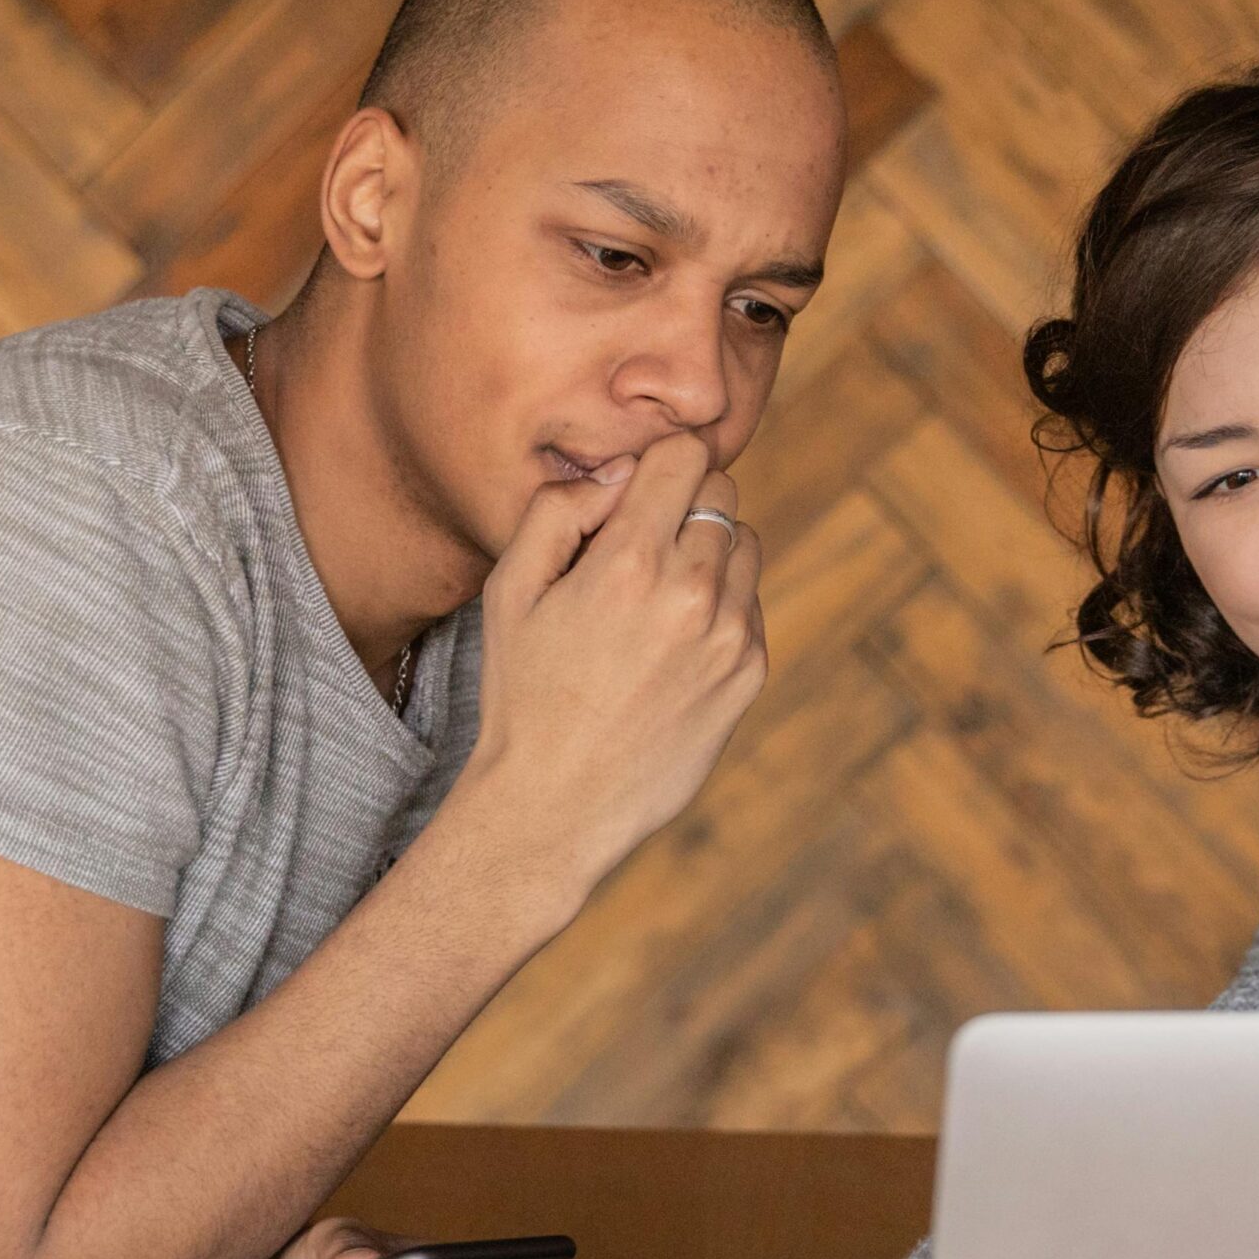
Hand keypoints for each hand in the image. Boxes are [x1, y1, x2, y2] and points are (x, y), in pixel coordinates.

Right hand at [456, 431, 767, 914]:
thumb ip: (560, 509)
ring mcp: (728, 637)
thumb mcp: (509, 590)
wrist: (554, 805)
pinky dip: (720, 609)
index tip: (636, 493)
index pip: (687, 454)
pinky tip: (671, 648)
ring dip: (709, 554)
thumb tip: (620, 474)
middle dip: (683, 506)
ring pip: (745, 547)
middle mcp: (691, 593)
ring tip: (656, 601)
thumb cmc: (522, 693)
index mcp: (628, 562)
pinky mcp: (748, 675)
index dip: (659, 464)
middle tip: (639, 551)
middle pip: (722, 494)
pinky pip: (750, 606)